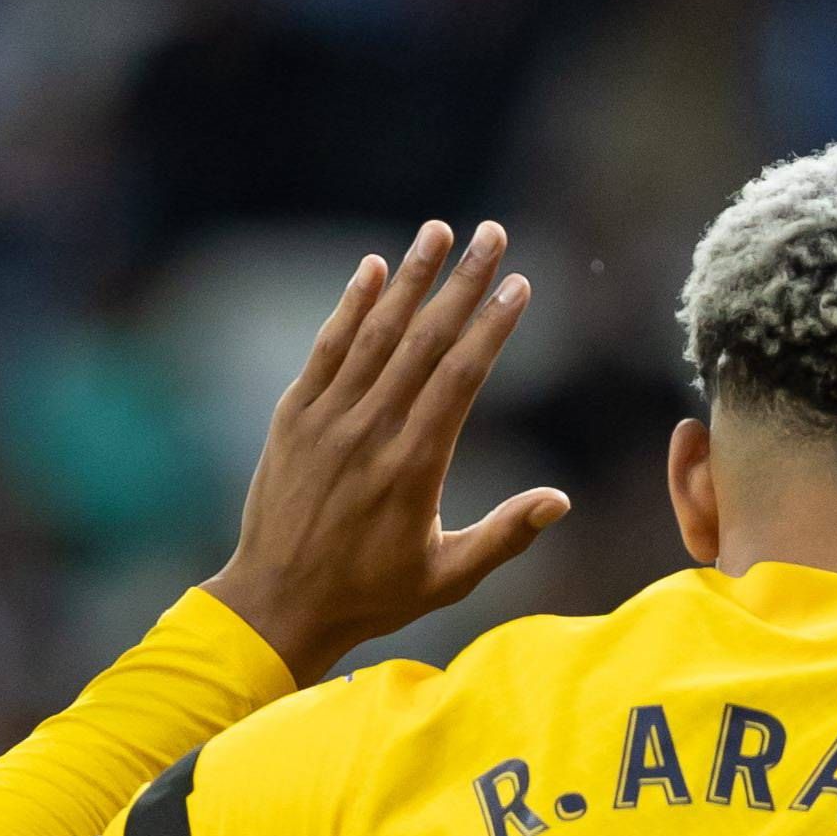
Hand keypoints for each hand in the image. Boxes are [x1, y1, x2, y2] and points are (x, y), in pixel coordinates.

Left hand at [201, 217, 570, 682]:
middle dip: (463, 282)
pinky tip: (371, 268)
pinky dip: (348, 307)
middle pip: (425, 341)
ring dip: (410, 279)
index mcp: (415, 465)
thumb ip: (505, 536)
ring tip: (438, 232)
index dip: (493, 326)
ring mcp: (327, 420)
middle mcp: (370, 432)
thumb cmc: (369, 596)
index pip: (462, 377)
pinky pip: (324, 350)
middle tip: (494, 234)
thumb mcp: (448, 578)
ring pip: (375, 334)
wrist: (276, 603)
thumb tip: (560, 500)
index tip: (519, 285)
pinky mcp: (292, 418)